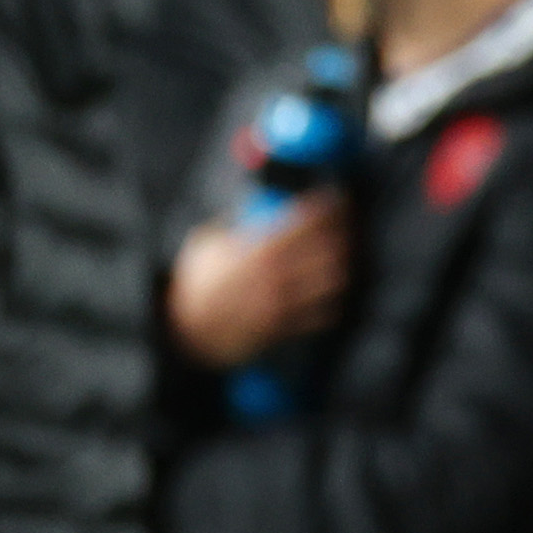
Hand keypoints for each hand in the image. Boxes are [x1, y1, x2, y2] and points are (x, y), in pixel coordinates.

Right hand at [168, 191, 350, 366]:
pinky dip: (330, 302)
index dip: (328, 207)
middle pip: (329, 248)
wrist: (186, 332)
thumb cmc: (195, 286)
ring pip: (333, 280)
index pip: (306, 220)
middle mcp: (275, 275)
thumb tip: (256, 204)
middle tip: (346, 227)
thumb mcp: (206, 244)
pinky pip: (323, 314)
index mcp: (257, 249)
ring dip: (342, 267)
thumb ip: (233, 223)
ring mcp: (282, 303)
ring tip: (342, 258)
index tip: (337, 200)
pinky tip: (328, 294)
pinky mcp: (284, 327)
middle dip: (344, 234)